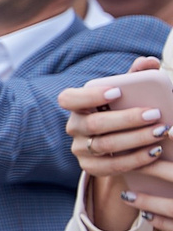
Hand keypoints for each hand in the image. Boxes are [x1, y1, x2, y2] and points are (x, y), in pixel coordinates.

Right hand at [62, 56, 172, 229]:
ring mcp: (80, 149)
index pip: (69, 99)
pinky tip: (155, 151)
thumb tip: (149, 61)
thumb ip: (136, 76)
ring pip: (105, 145)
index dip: (90, 96)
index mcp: (77, 106)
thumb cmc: (122, 111)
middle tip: (155, 114)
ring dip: (136, 139)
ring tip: (161, 131)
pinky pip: (112, 166)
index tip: (117, 91)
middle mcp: (74, 127)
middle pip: (94, 124)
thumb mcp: (126, 94)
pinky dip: (136, 159)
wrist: (118, 144)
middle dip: (126, 119)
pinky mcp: (90, 168)